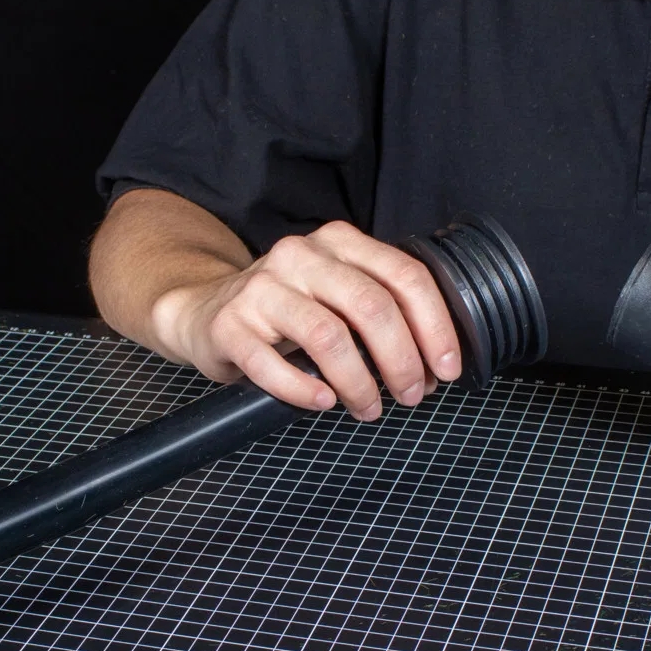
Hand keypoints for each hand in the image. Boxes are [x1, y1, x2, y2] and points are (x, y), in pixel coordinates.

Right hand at [151, 220, 460, 420]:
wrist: (204, 311)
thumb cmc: (285, 312)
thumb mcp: (336, 294)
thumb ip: (381, 310)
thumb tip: (433, 361)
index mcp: (339, 243)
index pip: (404, 275)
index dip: (435, 326)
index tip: (446, 368)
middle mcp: (301, 256)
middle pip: (371, 306)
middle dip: (402, 360)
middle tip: (411, 395)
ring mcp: (262, 288)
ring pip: (328, 336)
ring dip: (359, 383)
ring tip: (369, 408)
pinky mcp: (230, 325)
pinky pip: (273, 365)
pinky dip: (305, 391)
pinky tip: (323, 403)